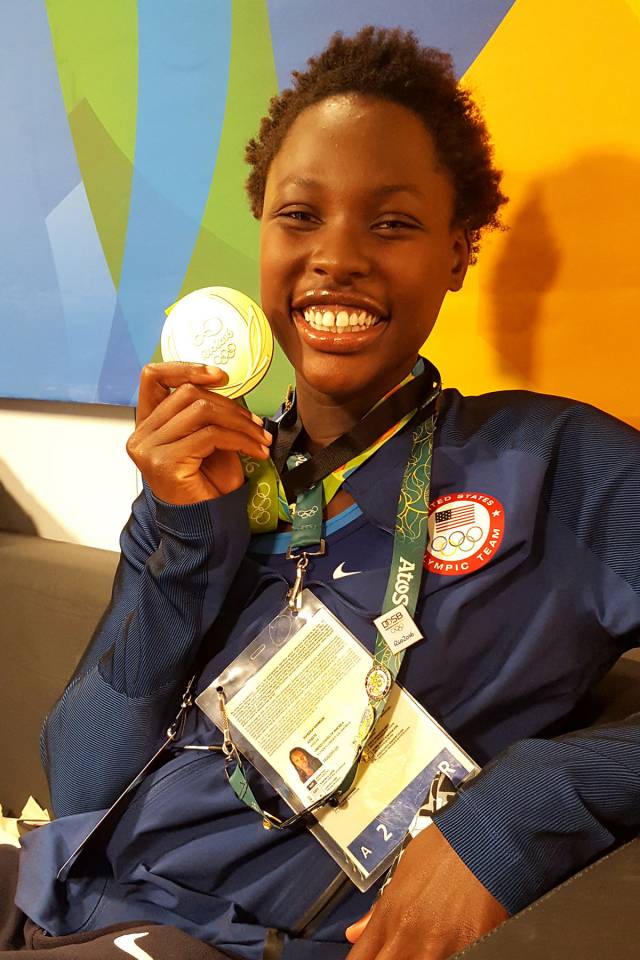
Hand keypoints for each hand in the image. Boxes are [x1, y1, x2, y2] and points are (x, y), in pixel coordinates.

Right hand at [126, 362, 271, 503]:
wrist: (207, 522)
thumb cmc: (207, 483)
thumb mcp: (208, 437)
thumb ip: (206, 410)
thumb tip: (224, 383)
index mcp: (148, 423)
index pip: (152, 377)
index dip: (185, 368)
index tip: (220, 376)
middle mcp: (142, 434)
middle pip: (187, 392)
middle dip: (230, 405)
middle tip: (256, 423)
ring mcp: (149, 447)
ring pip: (201, 410)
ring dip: (240, 422)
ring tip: (260, 438)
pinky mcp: (164, 461)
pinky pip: (210, 435)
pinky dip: (240, 440)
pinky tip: (256, 452)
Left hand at [346, 825, 507, 958]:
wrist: (479, 839)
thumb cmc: (443, 851)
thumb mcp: (401, 873)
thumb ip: (378, 910)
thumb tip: (355, 933)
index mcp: (389, 917)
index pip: (361, 959)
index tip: (371, 957)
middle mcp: (408, 937)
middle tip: (397, 952)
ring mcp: (438, 948)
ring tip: (422, 951)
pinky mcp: (470, 948)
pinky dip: (452, 958)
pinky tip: (449, 950)